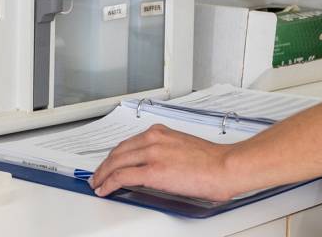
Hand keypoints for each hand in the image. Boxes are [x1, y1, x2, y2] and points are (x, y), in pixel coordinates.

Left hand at [89, 123, 241, 200]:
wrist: (224, 167)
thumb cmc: (211, 162)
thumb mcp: (182, 147)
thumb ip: (164, 151)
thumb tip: (153, 166)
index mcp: (160, 132)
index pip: (128, 143)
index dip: (114, 156)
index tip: (109, 163)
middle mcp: (153, 139)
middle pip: (118, 152)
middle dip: (104, 165)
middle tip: (97, 175)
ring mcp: (152, 154)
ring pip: (115, 163)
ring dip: (102, 174)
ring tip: (97, 184)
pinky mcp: (152, 171)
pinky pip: (121, 176)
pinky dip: (108, 183)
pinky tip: (104, 189)